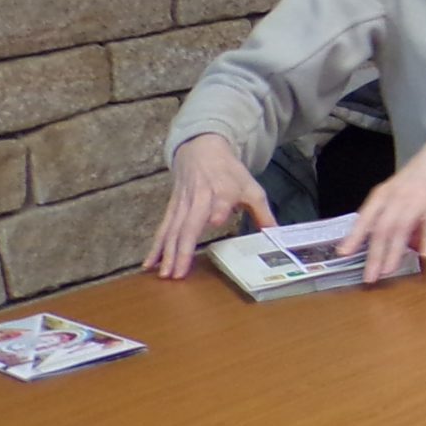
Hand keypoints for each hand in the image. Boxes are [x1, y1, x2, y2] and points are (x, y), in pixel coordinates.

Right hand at [146, 134, 275, 280]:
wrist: (202, 150)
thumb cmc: (230, 173)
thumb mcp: (252, 189)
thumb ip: (263, 214)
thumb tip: (276, 235)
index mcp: (223, 190)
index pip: (220, 200)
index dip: (218, 209)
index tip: (216, 221)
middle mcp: (200, 198)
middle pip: (189, 225)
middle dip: (182, 250)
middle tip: (178, 274)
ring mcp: (183, 204)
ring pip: (172, 230)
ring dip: (167, 253)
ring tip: (164, 274)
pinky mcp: (172, 207)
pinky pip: (163, 229)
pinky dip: (155, 246)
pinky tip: (149, 263)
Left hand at [339, 120, 425, 283]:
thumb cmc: (422, 174)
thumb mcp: (403, 192)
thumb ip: (400, 218)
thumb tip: (406, 247)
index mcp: (384, 194)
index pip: (365, 217)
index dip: (354, 236)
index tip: (343, 254)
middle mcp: (397, 197)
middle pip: (381, 228)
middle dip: (374, 255)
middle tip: (370, 277)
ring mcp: (418, 198)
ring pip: (402, 228)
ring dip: (394, 251)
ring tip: (388, 271)